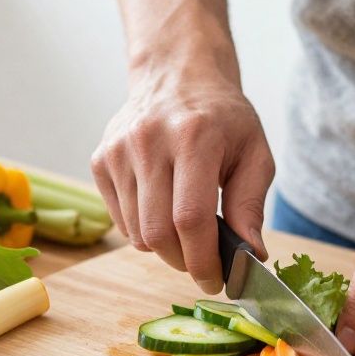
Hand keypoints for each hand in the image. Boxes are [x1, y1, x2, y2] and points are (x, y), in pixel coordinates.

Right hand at [91, 67, 273, 293]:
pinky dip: (144, 229)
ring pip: (136, 233)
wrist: (178, 75)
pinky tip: (163, 208)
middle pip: (159, 233)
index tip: (217, 280)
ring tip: (186, 231)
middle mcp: (149, 141)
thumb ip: (251, 206)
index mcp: (194, 137)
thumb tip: (251, 256)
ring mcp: (119, 150)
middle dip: (184, 261)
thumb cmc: (222, 118)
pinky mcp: (100, 159)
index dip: (204, 260)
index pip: (191, 219)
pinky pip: (120, 220)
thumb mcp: (254, 153)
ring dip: (165, 247)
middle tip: (204, 262)